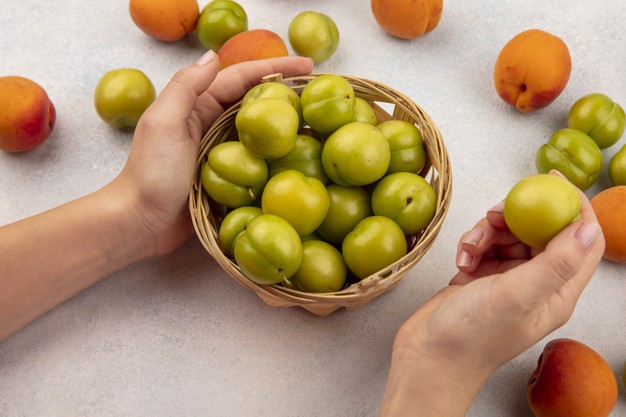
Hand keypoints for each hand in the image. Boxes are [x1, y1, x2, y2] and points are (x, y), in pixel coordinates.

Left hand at [111, 52, 313, 256]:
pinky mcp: (229, 177)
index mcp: (198, 106)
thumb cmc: (150, 174)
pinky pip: (260, 158)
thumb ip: (185, 88)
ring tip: (320, 121)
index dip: (275, 68)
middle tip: (322, 93)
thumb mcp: (163, 124)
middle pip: (256, 100)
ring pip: (261, 129)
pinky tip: (301, 155)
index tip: (309, 66)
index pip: (242, 78)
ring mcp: (223, 151)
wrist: (141, 223)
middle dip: (287, 91)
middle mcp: (212, 124)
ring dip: (287, 122)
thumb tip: (212, 56)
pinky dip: (280, 153)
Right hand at [379, 172, 604, 415]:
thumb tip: (589, 226)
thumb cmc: (474, 334)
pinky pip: (484, 246)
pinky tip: (461, 259)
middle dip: (517, 218)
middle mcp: (536, 284)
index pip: (581, 241)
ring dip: (487, 233)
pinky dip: (471, 245)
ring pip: (508, 237)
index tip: (553, 182)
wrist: (428, 355)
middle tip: (497, 214)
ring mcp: (507, 281)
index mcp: (557, 292)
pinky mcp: (481, 278)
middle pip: (539, 233)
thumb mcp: (519, 294)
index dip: (574, 208)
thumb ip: (557, 261)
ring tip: (470, 248)